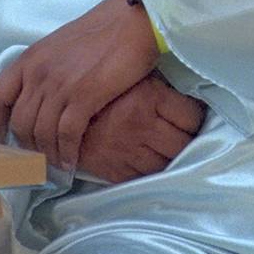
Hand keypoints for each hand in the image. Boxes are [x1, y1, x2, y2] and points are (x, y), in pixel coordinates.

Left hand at [0, 0, 160, 168]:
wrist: (132, 21)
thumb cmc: (102, 29)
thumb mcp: (60, 44)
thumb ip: (45, 68)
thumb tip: (44, 95)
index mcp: (29, 58)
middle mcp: (38, 73)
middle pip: (19, 121)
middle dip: (26, 146)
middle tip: (37, 159)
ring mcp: (59, 85)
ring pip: (41, 132)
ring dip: (48, 154)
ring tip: (57, 165)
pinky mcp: (84, 96)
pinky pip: (67, 134)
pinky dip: (67, 152)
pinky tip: (72, 161)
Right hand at [77, 73, 207, 182]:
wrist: (58, 110)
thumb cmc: (101, 89)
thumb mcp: (133, 76)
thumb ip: (159, 86)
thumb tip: (189, 93)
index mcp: (148, 98)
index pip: (192, 116)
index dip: (196, 118)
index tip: (193, 119)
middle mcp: (140, 126)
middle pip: (183, 144)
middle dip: (188, 141)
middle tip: (185, 136)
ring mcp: (128, 151)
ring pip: (167, 164)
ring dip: (171, 158)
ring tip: (168, 149)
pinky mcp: (114, 170)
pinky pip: (144, 177)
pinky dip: (150, 171)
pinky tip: (149, 160)